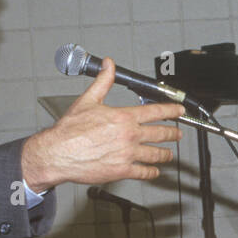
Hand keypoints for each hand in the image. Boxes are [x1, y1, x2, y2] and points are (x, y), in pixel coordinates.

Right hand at [21, 57, 182, 192]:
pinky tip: (155, 171)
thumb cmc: (70, 130)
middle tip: (178, 134)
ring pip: (155, 154)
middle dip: (173, 133)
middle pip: (160, 134)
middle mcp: (129, 136)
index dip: (172, 110)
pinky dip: (152, 171)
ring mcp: (127, 154)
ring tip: (169, 154)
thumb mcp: (88, 100)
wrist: (58, 153)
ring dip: (165, 154)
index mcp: (123, 118)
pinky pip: (143, 172)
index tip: (180, 110)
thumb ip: (103, 82)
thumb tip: (108, 65)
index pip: (156, 112)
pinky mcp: (122, 171)